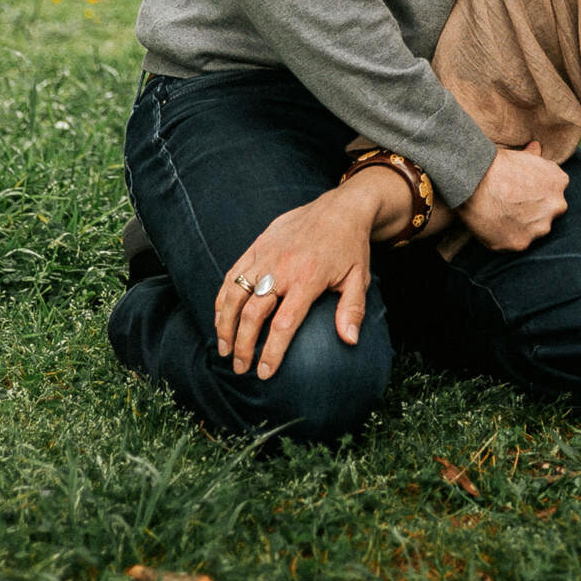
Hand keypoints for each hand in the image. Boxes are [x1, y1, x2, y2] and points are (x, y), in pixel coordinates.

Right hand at [214, 176, 390, 378]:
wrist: (341, 207)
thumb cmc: (350, 247)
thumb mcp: (359, 278)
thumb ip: (352, 309)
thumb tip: (350, 341)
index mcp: (308, 279)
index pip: (283, 324)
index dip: (271, 352)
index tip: (264, 373)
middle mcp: (282, 268)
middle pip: (252, 314)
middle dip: (243, 345)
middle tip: (240, 367)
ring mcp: (265, 255)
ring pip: (234, 295)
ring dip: (224, 325)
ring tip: (224, 349)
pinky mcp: (257, 246)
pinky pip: (232, 275)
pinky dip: (222, 298)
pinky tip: (220, 318)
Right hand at [458, 141, 566, 251]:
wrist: (476, 181)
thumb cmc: (497, 164)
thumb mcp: (521, 155)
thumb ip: (534, 156)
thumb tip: (536, 147)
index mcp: (559, 182)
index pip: (554, 192)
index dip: (537, 193)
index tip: (522, 192)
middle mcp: (556, 206)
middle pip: (548, 213)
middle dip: (534, 211)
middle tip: (511, 205)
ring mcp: (540, 227)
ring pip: (534, 231)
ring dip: (522, 226)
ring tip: (501, 216)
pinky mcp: (521, 243)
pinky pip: (515, 243)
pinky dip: (505, 238)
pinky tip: (493, 226)